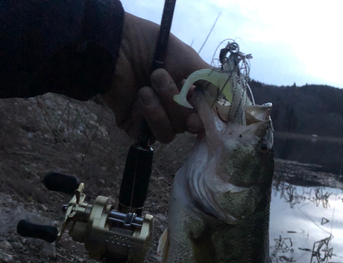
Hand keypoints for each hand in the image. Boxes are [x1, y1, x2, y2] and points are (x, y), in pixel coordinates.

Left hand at [103, 13, 210, 142]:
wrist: (115, 47)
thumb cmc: (150, 46)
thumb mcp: (188, 59)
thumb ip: (209, 80)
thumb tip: (228, 101)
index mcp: (190, 97)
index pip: (205, 118)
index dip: (205, 118)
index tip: (200, 109)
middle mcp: (175, 112)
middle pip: (188, 128)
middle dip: (175, 103)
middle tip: (158, 76)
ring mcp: (156, 122)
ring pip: (169, 135)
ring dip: (158, 110)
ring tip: (144, 89)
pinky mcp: (137, 130)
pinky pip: (148, 136)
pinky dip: (144, 117)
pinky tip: (136, 99)